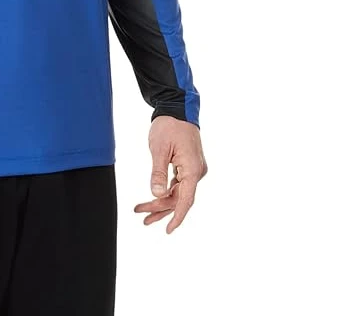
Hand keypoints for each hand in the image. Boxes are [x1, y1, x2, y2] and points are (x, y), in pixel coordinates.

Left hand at [134, 115, 207, 233]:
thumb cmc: (169, 125)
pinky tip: (155, 198)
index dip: (177, 217)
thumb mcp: (160, 149)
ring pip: (178, 192)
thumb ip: (158, 173)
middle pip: (179, 198)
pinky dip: (166, 191)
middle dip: (160, 209)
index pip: (185, 200)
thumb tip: (156, 195)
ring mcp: (194, 169)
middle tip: (141, 216)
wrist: (177, 108)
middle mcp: (197, 172)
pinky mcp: (189, 165)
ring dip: (162, 202)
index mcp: (193, 170)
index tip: (168, 230)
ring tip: (143, 213)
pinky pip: (179, 184)